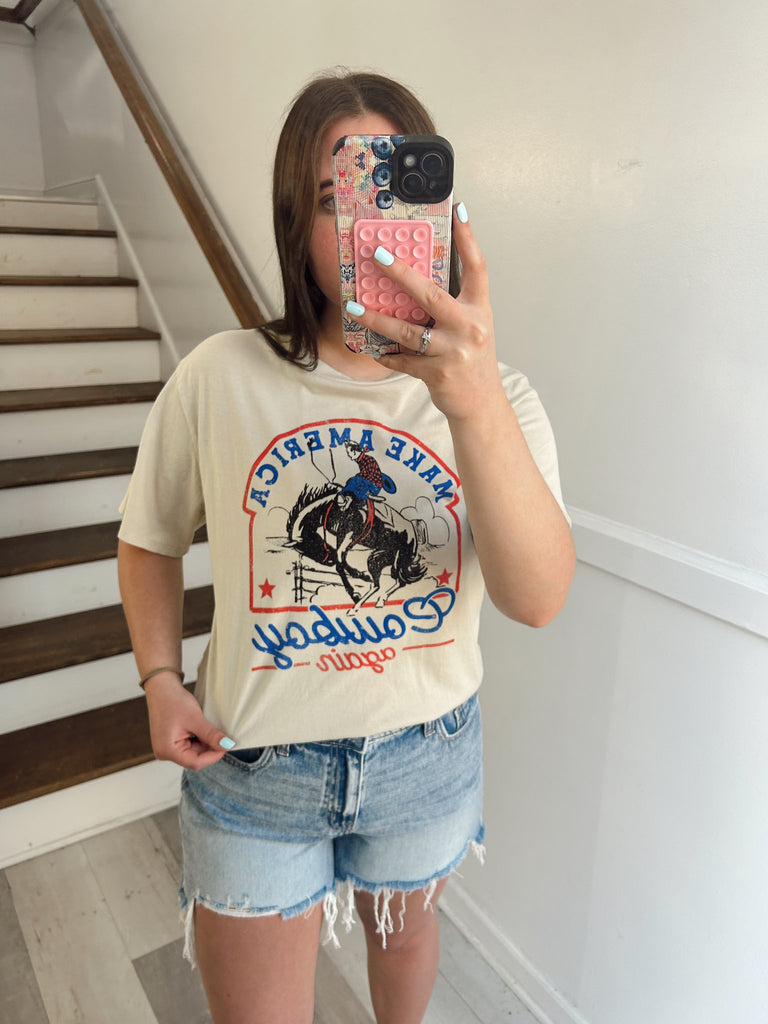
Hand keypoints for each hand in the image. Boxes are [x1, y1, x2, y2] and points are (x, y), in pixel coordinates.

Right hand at [143, 672, 234, 769]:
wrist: (162, 687)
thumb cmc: (173, 701)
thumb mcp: (195, 719)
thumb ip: (211, 735)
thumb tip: (228, 745)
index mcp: (167, 750)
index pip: (195, 762)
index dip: (213, 756)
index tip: (227, 746)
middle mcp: (165, 752)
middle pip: (194, 758)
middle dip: (209, 748)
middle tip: (221, 735)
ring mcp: (167, 748)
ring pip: (193, 752)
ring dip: (204, 742)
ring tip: (207, 727)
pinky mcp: (171, 742)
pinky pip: (189, 745)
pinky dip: (198, 738)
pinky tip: (201, 728)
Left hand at [348, 204, 503, 421]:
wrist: (481, 404)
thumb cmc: (472, 361)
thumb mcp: (471, 328)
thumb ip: (452, 306)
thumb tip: (416, 283)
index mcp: (480, 310)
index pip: (477, 268)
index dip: (468, 238)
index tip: (458, 210)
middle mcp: (469, 327)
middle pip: (430, 294)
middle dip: (401, 274)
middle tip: (377, 255)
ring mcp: (453, 351)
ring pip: (408, 330)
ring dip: (377, 319)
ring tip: (354, 308)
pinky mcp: (438, 374)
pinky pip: (403, 360)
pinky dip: (387, 355)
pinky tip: (374, 350)